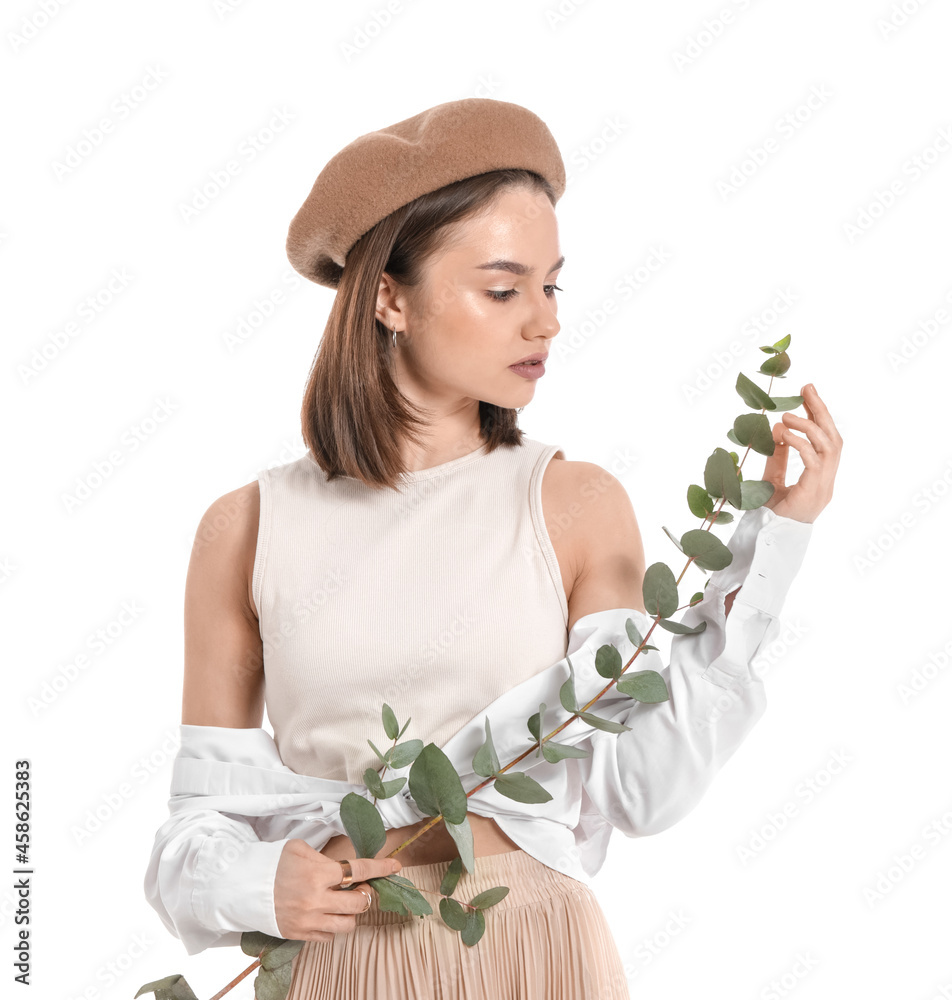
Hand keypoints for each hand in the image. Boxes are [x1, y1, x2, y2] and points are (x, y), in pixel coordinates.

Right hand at [273, 839, 401, 941]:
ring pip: (348, 925)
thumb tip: (344, 867)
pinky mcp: (300, 934)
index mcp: (318, 873)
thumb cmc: (273, 862)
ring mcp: (309, 920)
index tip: (396, 867)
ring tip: (343, 902)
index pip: (359, 871)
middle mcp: (316, 900)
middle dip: (365, 893)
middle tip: (359, 886)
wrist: (244, 887)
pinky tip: (326, 913)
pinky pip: (329, 937)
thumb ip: (325, 857)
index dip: (381, 869)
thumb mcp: (300, 848)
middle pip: (359, 903)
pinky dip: (333, 926)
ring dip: (351, 912)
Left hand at [762, 384, 841, 523]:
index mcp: (821, 479)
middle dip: (821, 412)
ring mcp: (824, 487)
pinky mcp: (814, 492)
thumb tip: (778, 430)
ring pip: (829, 447)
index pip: (827, 441)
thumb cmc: (771, 515)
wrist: (768, 541)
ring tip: (788, 415)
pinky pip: (814, 461)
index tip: (808, 395)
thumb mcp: (772, 479)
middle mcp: (828, 482)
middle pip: (834, 439)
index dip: (819, 417)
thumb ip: (778, 457)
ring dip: (809, 426)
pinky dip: (800, 444)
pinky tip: (785, 434)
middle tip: (808, 389)